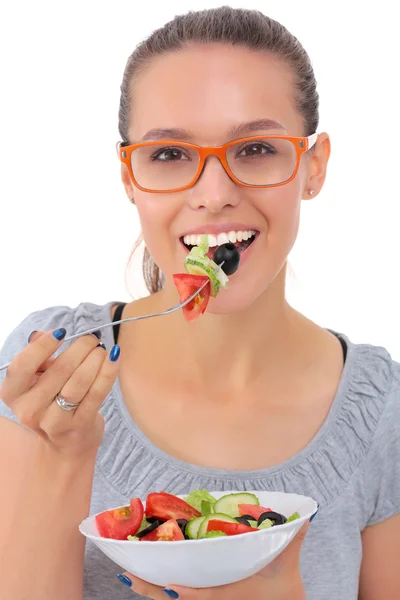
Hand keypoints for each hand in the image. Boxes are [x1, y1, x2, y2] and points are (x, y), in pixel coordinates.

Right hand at [0, 328, 119, 457]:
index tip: (62, 332)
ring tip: (102, 349)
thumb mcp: (38, 379)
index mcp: (13, 393)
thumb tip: (41, 334)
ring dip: (95, 359)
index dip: (42, 347)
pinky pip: (96, 393)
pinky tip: (114, 358)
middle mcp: (29, 409)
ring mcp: (53, 421)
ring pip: (79, 381)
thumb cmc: (51, 400)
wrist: (66, 441)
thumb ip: (37, 356)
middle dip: (80, 348)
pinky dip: (108, 372)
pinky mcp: (79, 425)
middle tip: (93, 337)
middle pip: (58, 370)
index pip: (22, 366)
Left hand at [117, 521, 308, 598]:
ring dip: (152, 588)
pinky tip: (150, 577)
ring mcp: (209, 598)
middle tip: (128, 575)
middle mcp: (215, 597)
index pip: (205, 596)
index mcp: (231, 592)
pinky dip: (162, 586)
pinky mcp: (208, 596)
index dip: (186, 592)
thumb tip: (305, 517)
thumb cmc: (283, 588)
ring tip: (130, 576)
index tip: (168, 584)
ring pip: (173, 599)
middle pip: (177, 599)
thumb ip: (293, 539)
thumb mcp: (287, 563)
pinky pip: (181, 593)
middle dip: (152, 589)